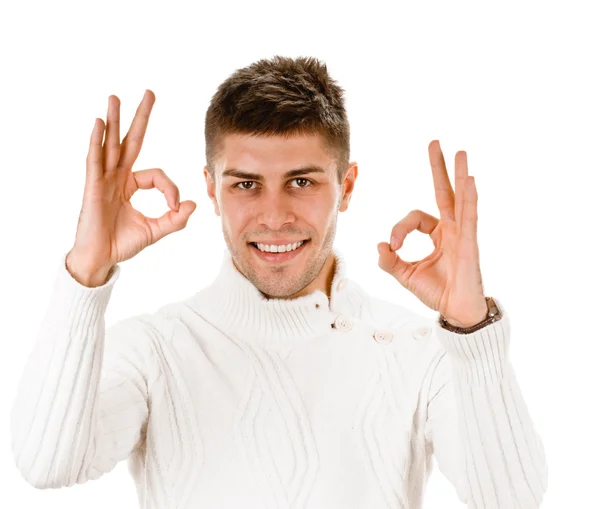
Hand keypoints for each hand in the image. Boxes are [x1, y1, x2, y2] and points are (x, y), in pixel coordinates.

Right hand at [67, 90, 196, 285]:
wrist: (101, 259)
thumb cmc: (122, 243)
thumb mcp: (155, 230)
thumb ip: (175, 218)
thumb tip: (194, 204)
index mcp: (130, 185)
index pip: (157, 175)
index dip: (171, 189)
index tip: (176, 206)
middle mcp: (116, 177)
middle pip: (130, 141)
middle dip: (140, 118)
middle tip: (150, 93)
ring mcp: (102, 180)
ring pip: (111, 145)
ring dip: (114, 120)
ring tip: (115, 97)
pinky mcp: (92, 187)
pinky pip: (94, 160)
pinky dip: (97, 141)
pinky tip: (99, 123)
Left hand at [377, 140, 487, 327]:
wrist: (455, 312)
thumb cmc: (437, 292)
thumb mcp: (405, 275)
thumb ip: (390, 261)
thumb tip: (379, 246)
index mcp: (438, 234)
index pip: (415, 217)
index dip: (400, 228)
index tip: (393, 246)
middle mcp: (452, 229)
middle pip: (444, 192)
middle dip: (439, 168)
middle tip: (434, 142)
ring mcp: (463, 234)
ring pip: (460, 198)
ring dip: (459, 174)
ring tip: (459, 152)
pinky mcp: (470, 243)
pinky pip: (469, 216)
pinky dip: (469, 198)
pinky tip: (469, 179)